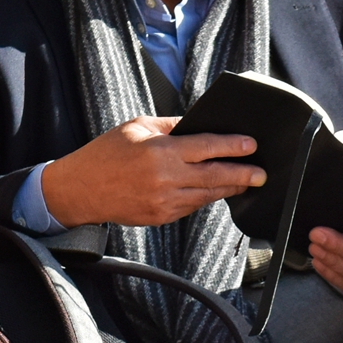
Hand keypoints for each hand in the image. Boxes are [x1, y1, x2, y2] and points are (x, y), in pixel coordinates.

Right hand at [41, 115, 264, 226]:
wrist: (80, 190)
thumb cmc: (106, 153)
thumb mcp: (137, 127)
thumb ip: (171, 126)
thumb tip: (200, 125)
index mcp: (161, 151)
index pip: (207, 147)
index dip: (233, 147)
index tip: (252, 145)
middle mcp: (166, 178)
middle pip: (215, 176)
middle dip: (243, 174)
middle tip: (261, 174)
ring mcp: (164, 201)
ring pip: (207, 195)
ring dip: (228, 188)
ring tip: (245, 182)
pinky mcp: (160, 217)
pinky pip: (192, 206)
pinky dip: (205, 198)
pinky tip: (216, 191)